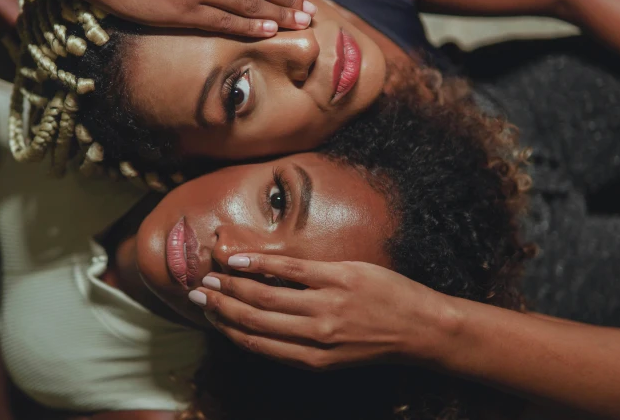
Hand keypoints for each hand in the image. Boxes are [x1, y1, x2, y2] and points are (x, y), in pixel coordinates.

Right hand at [188, 254, 452, 369]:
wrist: (424, 328)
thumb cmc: (379, 341)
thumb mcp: (337, 355)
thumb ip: (300, 343)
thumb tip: (263, 326)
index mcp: (312, 358)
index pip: (256, 343)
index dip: (226, 329)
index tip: (207, 315)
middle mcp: (315, 336)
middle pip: (253, 320)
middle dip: (219, 306)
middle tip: (196, 292)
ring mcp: (326, 305)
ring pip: (265, 295)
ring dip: (232, 286)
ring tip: (211, 276)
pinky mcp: (339, 278)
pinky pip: (291, 269)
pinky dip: (260, 264)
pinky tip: (239, 260)